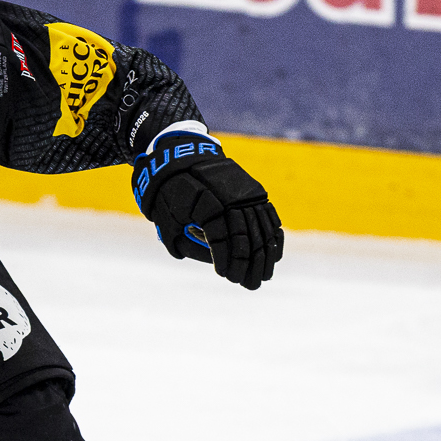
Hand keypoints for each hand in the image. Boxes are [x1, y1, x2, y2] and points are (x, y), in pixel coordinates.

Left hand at [134, 135, 283, 287]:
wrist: (181, 155)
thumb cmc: (171, 192)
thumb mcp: (166, 219)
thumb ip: (185, 242)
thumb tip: (210, 260)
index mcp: (206, 203)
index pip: (221, 237)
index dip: (224, 259)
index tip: (224, 274)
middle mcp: (230, 196)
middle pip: (246, 235)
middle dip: (248, 264)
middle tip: (248, 284)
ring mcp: (245, 192)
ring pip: (261, 227)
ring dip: (265, 255)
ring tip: (263, 275)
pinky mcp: (254, 190)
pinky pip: (269, 215)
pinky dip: (273, 236)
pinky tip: (274, 255)